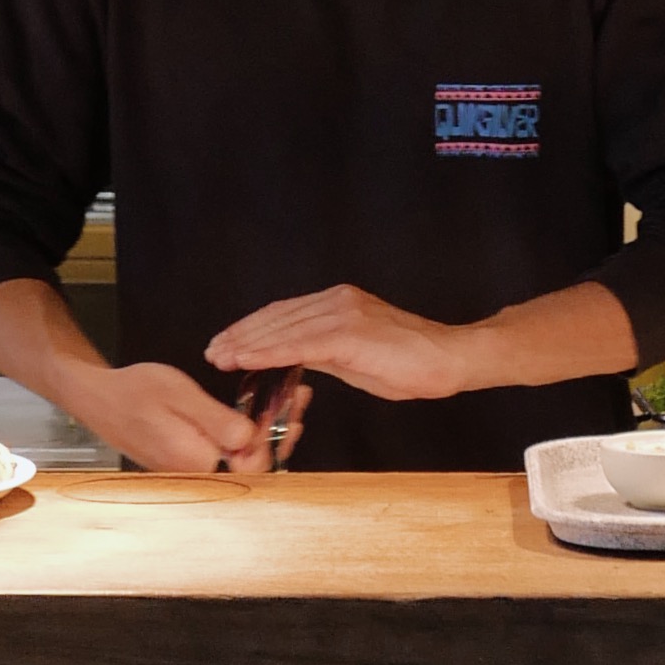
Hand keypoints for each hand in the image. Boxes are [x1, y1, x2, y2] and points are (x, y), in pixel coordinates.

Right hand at [71, 360, 279, 477]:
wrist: (98, 399)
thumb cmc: (135, 390)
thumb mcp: (179, 393)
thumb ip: (216, 421)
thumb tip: (251, 440)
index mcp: (195, 460)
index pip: (254, 463)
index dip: (278, 436)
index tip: (293, 405)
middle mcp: (194, 475)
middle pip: (252, 464)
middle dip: (278, 433)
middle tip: (298, 399)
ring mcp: (190, 473)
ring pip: (239, 460)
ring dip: (265, 433)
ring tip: (287, 402)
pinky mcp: (187, 465)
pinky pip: (224, 456)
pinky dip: (244, 436)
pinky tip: (255, 414)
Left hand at [204, 284, 484, 400]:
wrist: (452, 359)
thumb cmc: (411, 364)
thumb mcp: (357, 359)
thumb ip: (324, 354)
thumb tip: (293, 362)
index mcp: (339, 304)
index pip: (283, 314)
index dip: (251, 329)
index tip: (226, 345)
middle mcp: (338, 300)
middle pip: (277, 316)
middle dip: (241, 335)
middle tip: (212, 352)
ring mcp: (344, 312)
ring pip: (283, 327)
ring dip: (247, 343)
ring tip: (221, 357)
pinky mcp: (351, 332)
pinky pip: (301, 343)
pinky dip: (270, 351)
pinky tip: (248, 360)